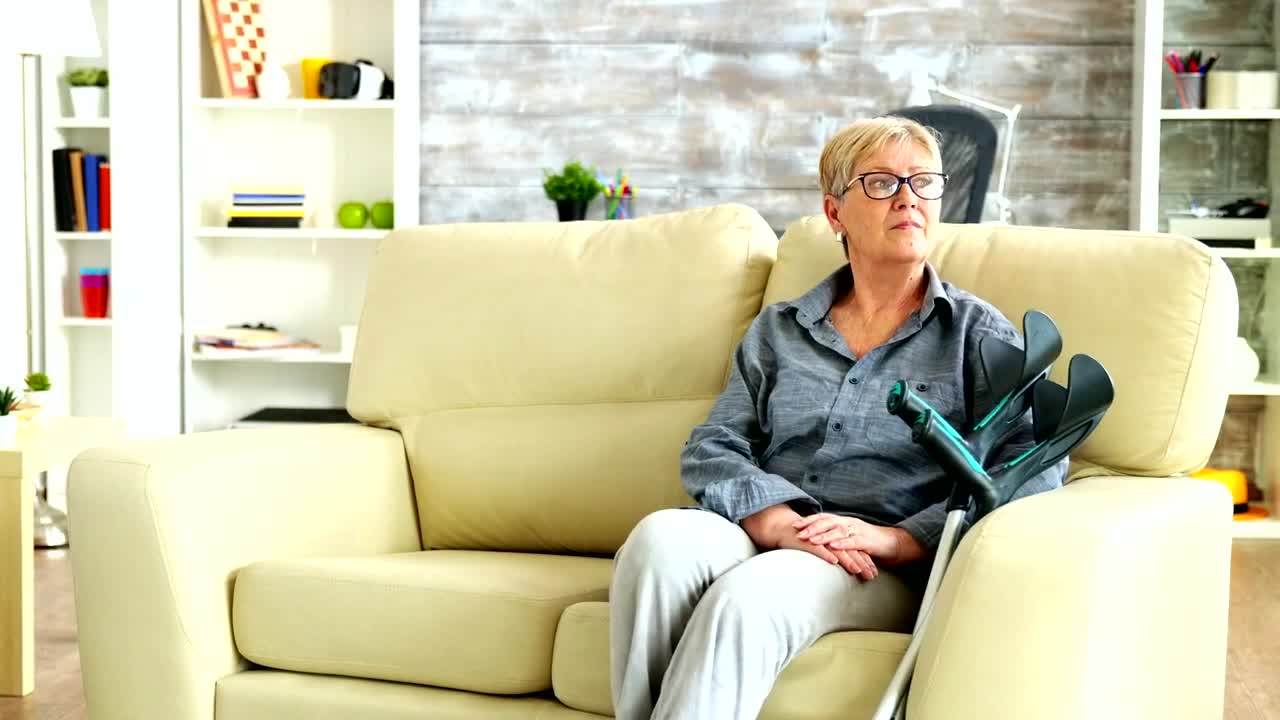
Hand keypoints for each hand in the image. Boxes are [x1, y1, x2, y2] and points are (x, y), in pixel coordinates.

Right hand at [740, 504, 876, 579]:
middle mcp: (829, 536)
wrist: (782, 528)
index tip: (874, 574)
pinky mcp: (806, 540)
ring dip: (848, 560)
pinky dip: (826, 553)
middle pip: (849, 550)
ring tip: (857, 571)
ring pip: (837, 550)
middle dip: (862, 563)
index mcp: (834, 537)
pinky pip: (817, 548)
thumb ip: (833, 554)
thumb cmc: (803, 540)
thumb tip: (844, 568)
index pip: (854, 549)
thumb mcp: (822, 546)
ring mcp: (818, 538)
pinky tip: (834, 561)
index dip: (865, 560)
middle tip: (871, 577)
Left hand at [793, 513, 924, 566]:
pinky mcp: (867, 541)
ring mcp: (858, 531)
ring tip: (811, 540)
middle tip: (797, 532)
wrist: (894, 544)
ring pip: (838, 530)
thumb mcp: (849, 538)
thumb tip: (818, 542)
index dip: (809, 521)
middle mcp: (849, 523)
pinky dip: (843, 544)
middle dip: (811, 527)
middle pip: (828, 522)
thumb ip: (836, 538)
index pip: (823, 518)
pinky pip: (853, 541)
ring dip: (824, 535)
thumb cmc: (869, 543)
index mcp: (844, 521)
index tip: (794, 525)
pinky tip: (833, 546)